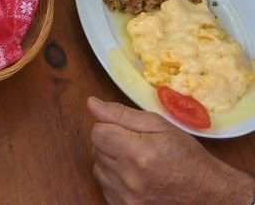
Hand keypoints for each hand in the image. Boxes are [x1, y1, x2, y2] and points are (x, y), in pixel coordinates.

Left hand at [88, 97, 254, 204]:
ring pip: (98, 168)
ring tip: (135, 161)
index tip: (126, 130)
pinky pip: (105, 188)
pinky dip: (114, 180)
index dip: (109, 125)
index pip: (97, 132)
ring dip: (111, 161)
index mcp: (137, 153)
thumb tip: (92, 104)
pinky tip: (134, 177)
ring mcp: (127, 199)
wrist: (206, 194)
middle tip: (135, 144)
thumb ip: (122, 114)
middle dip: (111, 141)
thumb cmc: (185, 156)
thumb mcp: (159, 125)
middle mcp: (129, 179)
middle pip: (96, 149)